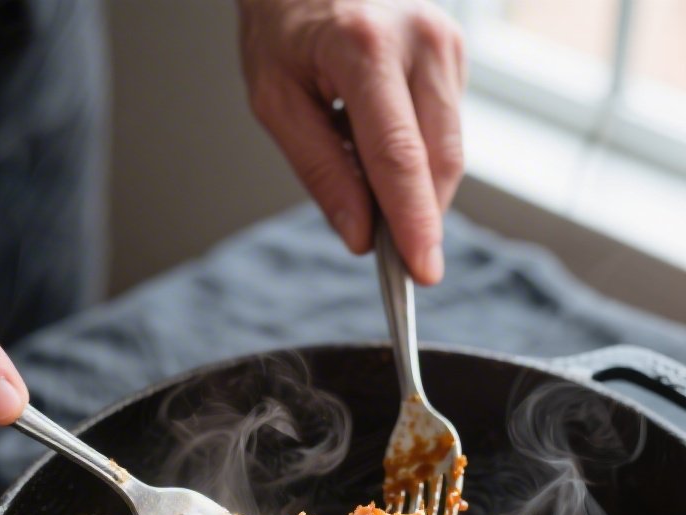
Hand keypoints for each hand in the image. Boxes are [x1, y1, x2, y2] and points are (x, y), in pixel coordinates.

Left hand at [238, 0, 464, 284]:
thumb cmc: (285, 24)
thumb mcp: (276, 101)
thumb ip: (322, 172)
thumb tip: (361, 236)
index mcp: (365, 46)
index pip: (399, 156)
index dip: (412, 222)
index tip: (422, 271)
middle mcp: (419, 38)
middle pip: (437, 162)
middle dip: (419, 218)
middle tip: (392, 256)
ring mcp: (445, 43)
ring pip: (449, 153)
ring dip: (416, 190)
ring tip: (367, 177)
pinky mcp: (455, 54)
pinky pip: (445, 133)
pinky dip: (418, 159)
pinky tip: (381, 140)